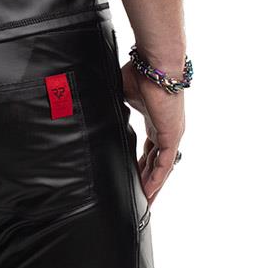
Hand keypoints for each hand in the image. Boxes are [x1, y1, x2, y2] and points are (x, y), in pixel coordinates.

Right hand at [120, 61, 184, 204]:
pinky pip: (164, 163)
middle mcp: (166, 129)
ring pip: (162, 167)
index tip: (133, 176)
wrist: (155, 64)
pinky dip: (156, 179)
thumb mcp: (124, 93)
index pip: (150, 149)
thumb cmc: (141, 71)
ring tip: (145, 202)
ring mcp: (170, 133)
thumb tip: (96, 103)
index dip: (142, 165)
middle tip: (140, 197)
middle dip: (148, 180)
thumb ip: (117, 104)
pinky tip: (149, 192)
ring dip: (153, 185)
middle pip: (156, 162)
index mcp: (156, 120)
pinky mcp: (171, 135)